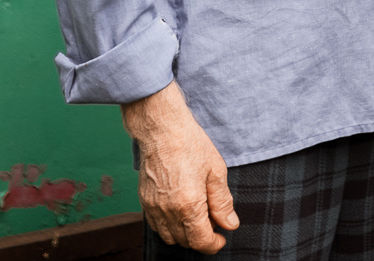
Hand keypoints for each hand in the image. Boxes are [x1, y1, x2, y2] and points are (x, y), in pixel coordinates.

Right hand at [123, 82, 237, 252]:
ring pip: (169, 237)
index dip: (214, 245)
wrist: (161, 129)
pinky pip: (156, 225)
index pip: (200, 242)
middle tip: (213, 222)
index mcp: (189, 205)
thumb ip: (223, 202)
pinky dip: (169, 226)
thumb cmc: (190, 144)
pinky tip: (180, 211)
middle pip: (185, 242)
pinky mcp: (144, 201)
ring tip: (197, 216)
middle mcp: (168, 211)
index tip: (221, 238)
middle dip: (201, 239)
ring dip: (184, 235)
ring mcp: (153, 207)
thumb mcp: (216, 171)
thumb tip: (229, 224)